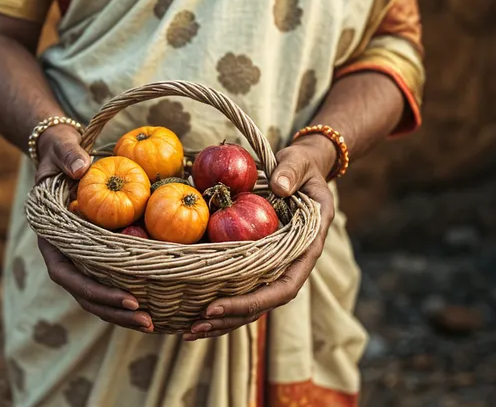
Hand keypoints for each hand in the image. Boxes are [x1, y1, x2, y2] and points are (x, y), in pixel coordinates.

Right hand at [35, 125, 153, 331]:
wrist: (62, 156)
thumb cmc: (62, 152)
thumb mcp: (63, 149)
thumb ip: (69, 155)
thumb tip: (82, 167)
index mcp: (52, 237)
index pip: (67, 274)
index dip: (95, 291)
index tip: (128, 298)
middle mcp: (64, 254)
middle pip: (84, 294)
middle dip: (114, 311)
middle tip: (147, 321)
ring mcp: (80, 258)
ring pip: (97, 295)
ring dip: (122, 313)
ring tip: (153, 324)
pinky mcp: (96, 256)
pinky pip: (110, 281)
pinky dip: (128, 296)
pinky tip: (155, 305)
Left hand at [183, 136, 335, 340]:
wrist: (302, 171)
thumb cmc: (302, 168)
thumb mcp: (299, 165)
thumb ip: (291, 172)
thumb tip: (280, 186)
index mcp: (307, 249)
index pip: (284, 287)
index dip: (252, 302)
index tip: (216, 306)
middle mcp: (292, 265)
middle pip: (263, 304)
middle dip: (230, 318)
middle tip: (195, 326)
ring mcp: (275, 267)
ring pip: (251, 305)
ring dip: (221, 321)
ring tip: (188, 331)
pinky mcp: (259, 264)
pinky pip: (240, 288)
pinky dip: (218, 304)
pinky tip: (190, 314)